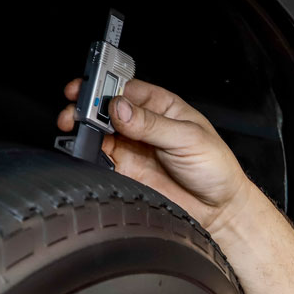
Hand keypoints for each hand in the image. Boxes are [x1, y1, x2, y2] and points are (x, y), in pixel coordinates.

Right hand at [57, 79, 251, 231]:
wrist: (218, 208)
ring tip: (77, 130)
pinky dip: (88, 154)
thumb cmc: (215, 167)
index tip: (86, 88)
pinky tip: (87, 152)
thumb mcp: (188, 138)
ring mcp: (132, 146)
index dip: (103, 85)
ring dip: (83, 129)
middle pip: (104, 108)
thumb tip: (119, 108)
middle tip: (75, 112)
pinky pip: (99, 158)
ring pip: (97, 132)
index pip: (125, 87)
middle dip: (85, 106)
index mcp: (161, 105)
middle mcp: (143, 123)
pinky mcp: (125, 170)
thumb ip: (152, 124)